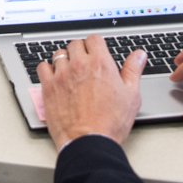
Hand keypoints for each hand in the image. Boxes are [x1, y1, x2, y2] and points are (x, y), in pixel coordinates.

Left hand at [38, 35, 146, 150]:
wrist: (89, 142)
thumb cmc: (111, 123)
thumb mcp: (131, 95)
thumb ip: (133, 70)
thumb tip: (139, 55)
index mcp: (100, 63)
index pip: (94, 39)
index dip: (96, 45)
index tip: (97, 52)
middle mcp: (79, 65)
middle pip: (75, 44)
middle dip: (81, 51)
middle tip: (85, 63)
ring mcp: (62, 75)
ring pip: (59, 54)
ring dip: (65, 60)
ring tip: (70, 71)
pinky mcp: (48, 87)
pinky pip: (43, 67)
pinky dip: (48, 69)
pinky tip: (54, 77)